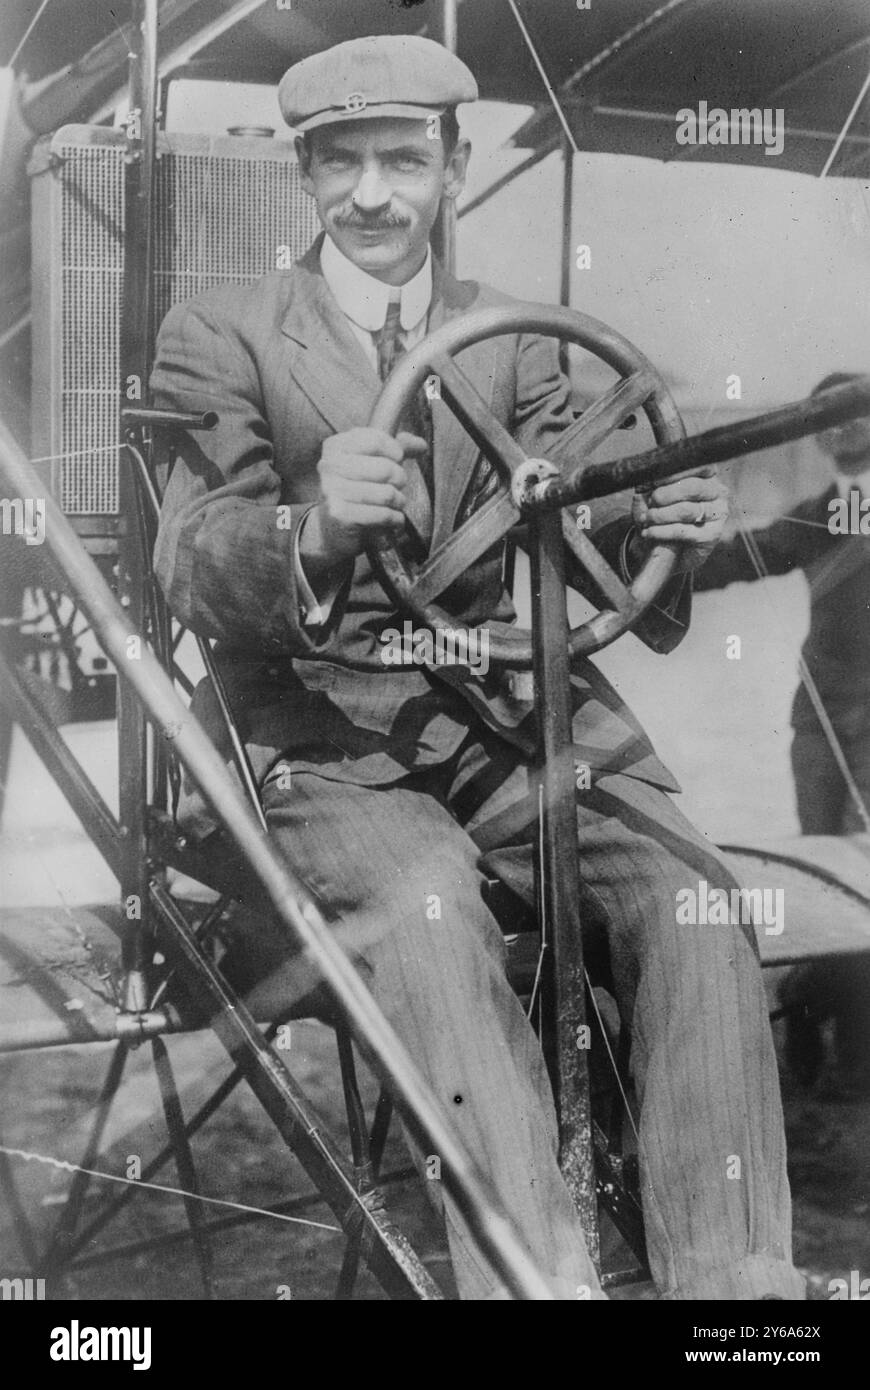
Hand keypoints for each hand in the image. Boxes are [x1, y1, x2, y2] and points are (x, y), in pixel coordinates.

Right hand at [300, 427, 427, 572]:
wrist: (333, 530)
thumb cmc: (358, 492)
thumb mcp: (375, 462)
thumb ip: (398, 448)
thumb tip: (422, 444)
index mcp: (336, 446)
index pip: (377, 439)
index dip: (396, 451)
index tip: (397, 460)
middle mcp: (329, 466)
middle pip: (386, 469)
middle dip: (400, 480)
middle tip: (395, 488)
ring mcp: (332, 490)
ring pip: (387, 494)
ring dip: (398, 502)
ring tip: (393, 505)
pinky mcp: (340, 515)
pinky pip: (383, 514)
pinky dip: (395, 519)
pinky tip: (391, 520)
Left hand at [629, 466, 729, 571]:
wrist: (665, 550)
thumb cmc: (660, 515)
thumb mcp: (652, 494)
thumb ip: (652, 482)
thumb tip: (647, 476)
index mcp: (706, 475)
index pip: (698, 466)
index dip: (675, 472)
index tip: (654, 480)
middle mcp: (717, 492)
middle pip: (693, 488)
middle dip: (665, 494)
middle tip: (651, 502)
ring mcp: (717, 514)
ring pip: (686, 511)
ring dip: (660, 515)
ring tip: (646, 519)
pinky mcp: (711, 535)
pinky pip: (682, 531)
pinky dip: (661, 531)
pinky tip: (648, 532)